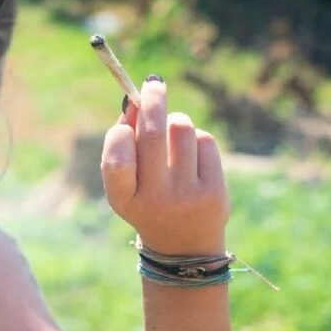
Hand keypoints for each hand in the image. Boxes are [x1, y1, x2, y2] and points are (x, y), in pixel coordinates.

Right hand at [100, 76, 229, 255]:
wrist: (184, 246)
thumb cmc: (147, 201)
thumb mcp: (126, 183)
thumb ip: (122, 145)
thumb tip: (135, 101)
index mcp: (124, 199)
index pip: (116, 161)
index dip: (120, 134)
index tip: (126, 120)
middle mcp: (155, 199)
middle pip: (154, 134)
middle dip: (152, 101)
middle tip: (153, 85)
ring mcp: (187, 195)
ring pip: (181, 128)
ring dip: (176, 121)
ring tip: (173, 136)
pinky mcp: (214, 191)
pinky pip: (204, 140)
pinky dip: (195, 140)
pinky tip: (191, 157)